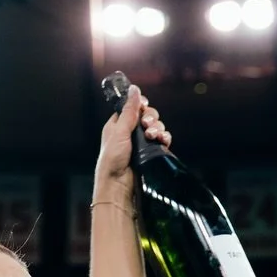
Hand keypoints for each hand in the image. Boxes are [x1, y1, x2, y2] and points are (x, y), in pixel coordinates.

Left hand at [96, 85, 171, 199]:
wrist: (118, 187)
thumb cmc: (112, 161)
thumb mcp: (119, 131)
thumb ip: (129, 111)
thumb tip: (134, 89)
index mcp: (118, 125)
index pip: (133, 108)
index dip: (140, 105)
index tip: (144, 106)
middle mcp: (130, 133)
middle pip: (147, 116)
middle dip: (150, 118)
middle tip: (146, 125)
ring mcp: (141, 144)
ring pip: (156, 127)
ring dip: (157, 128)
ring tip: (152, 136)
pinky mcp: (150, 154)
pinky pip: (162, 140)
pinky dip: (164, 138)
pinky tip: (162, 140)